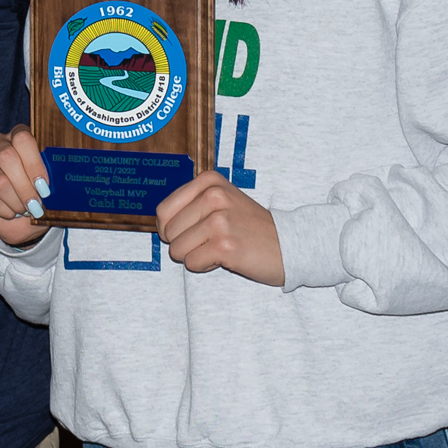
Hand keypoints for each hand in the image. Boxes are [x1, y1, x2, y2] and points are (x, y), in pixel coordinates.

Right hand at [0, 128, 54, 248]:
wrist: (23, 221)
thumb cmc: (39, 195)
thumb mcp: (49, 182)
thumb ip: (53, 175)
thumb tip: (57, 182)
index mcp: (18, 136)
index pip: (22, 138)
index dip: (34, 163)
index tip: (44, 186)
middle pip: (7, 158)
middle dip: (25, 186)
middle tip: (37, 204)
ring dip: (17, 202)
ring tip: (26, 210)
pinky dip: (6, 212)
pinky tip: (12, 213)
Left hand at [155, 171, 283, 285]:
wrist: (289, 245)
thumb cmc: (249, 227)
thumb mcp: (222, 200)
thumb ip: (190, 203)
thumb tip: (159, 222)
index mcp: (209, 181)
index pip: (163, 211)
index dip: (171, 228)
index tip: (194, 230)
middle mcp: (213, 196)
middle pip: (168, 232)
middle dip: (185, 243)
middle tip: (213, 240)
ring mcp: (219, 220)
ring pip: (177, 250)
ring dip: (195, 255)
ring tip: (220, 247)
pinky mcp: (224, 245)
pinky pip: (191, 263)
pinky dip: (205, 266)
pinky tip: (227, 257)